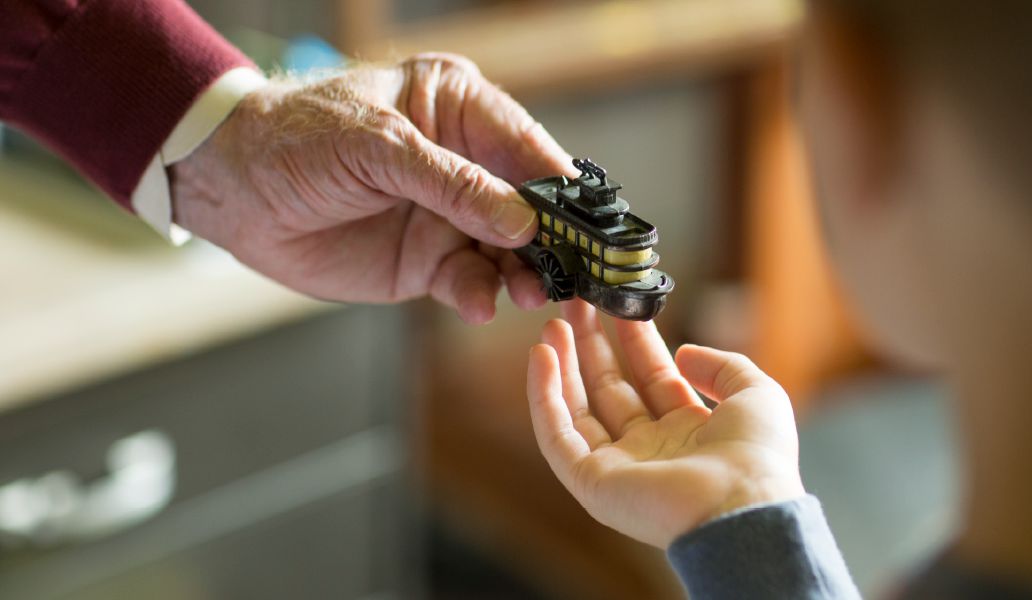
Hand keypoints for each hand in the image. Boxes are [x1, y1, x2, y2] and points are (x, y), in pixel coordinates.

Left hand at [171, 54, 574, 322]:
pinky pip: (469, 282)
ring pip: (508, 251)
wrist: (231, 190)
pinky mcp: (427, 261)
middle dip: (552, 239)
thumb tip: (521, 221)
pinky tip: (477, 302)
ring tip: (527, 293)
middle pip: (529, 205)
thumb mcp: (377, 147)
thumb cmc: (295, 140)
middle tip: (572, 271)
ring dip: (522, 274)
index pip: (525, 145)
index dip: (558, 185)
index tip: (592, 221)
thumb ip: (452, 185)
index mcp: (457, 108)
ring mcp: (448, 215)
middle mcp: (463, 163)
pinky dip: (478, 295)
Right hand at [526, 300, 804, 548]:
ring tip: (553, 324)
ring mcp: (618, 467)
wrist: (742, 507)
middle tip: (576, 304)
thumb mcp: (756, 393)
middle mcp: (651, 450)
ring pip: (578, 410)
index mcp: (689, 432)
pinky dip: (545, 396)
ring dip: (562, 366)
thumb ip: (723, 366)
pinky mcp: (592, 483)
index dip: (635, 341)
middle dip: (592, 346)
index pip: (653, 377)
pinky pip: (558, 435)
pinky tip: (541, 355)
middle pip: (611, 390)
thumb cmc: (758, 457)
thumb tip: (684, 352)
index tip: (621, 304)